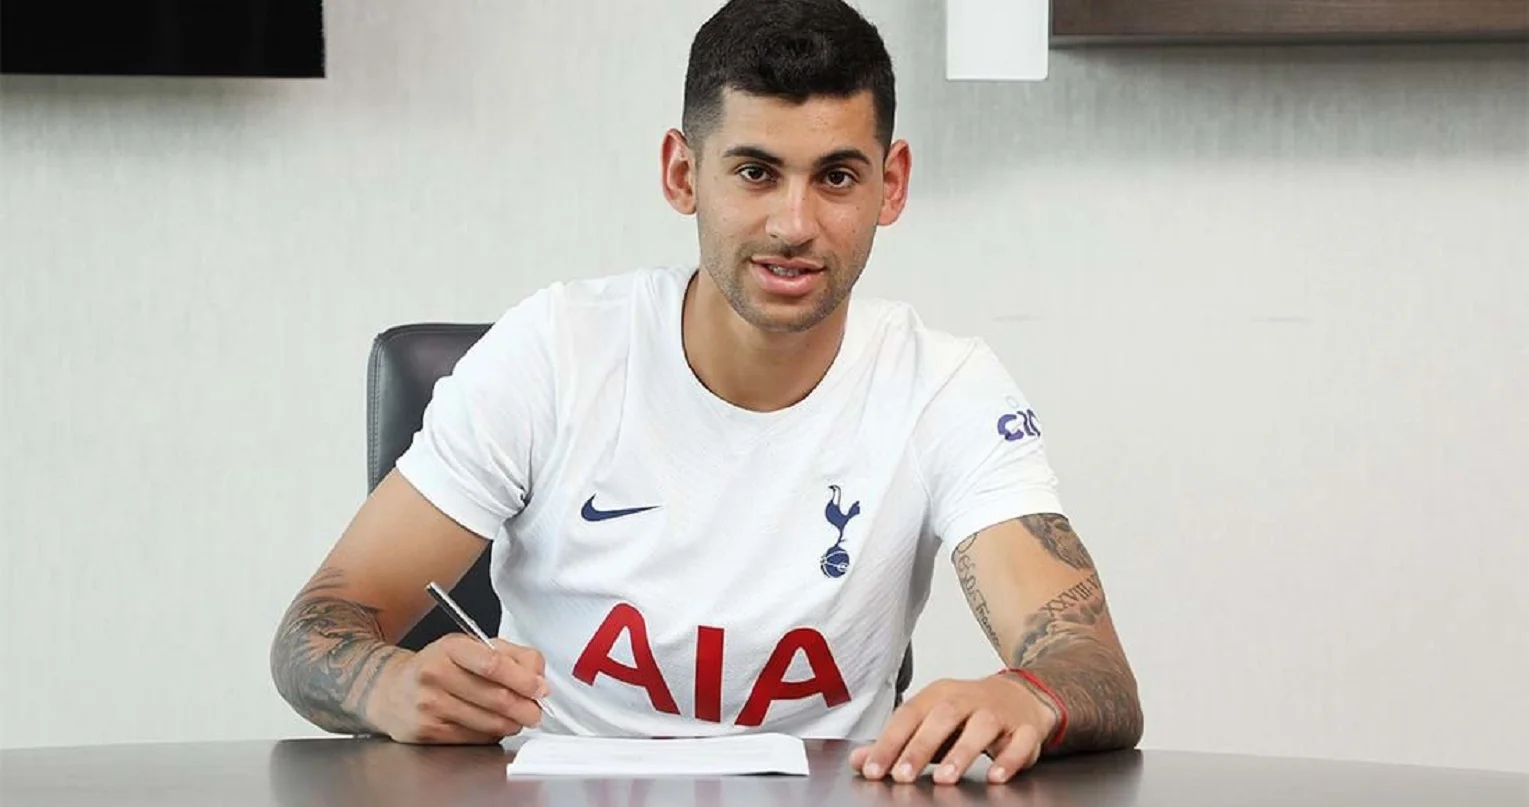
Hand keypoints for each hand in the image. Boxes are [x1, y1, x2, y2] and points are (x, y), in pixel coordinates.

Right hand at [371, 635, 548, 743]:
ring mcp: (429, 705)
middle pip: (495, 697)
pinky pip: (474, 738)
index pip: (493, 664)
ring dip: (511, 724)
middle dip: (525, 708)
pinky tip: (490, 725)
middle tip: (536, 711)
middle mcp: (436, 674)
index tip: (541, 689)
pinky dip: (491, 735)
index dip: (523, 679)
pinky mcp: (427, 731)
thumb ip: (511, 655)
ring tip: (516, 718)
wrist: (391, 690)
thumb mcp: (471, 647)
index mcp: (451, 648)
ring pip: (488, 722)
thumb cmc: (438, 666)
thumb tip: (539, 676)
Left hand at [850, 674, 1057, 784]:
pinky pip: (1020, 742)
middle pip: (942, 717)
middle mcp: (967, 699)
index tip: (873, 769)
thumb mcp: (929, 722)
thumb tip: (860, 761)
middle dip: (920, 747)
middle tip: (903, 775)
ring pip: (982, 726)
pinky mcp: (1025, 729)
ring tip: (946, 778)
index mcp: (938, 695)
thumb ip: (896, 742)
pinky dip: (1009, 759)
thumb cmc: (968, 713)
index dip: (889, 742)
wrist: (1020, 697)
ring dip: (962, 753)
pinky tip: (995, 776)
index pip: (908, 715)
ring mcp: (998, 712)